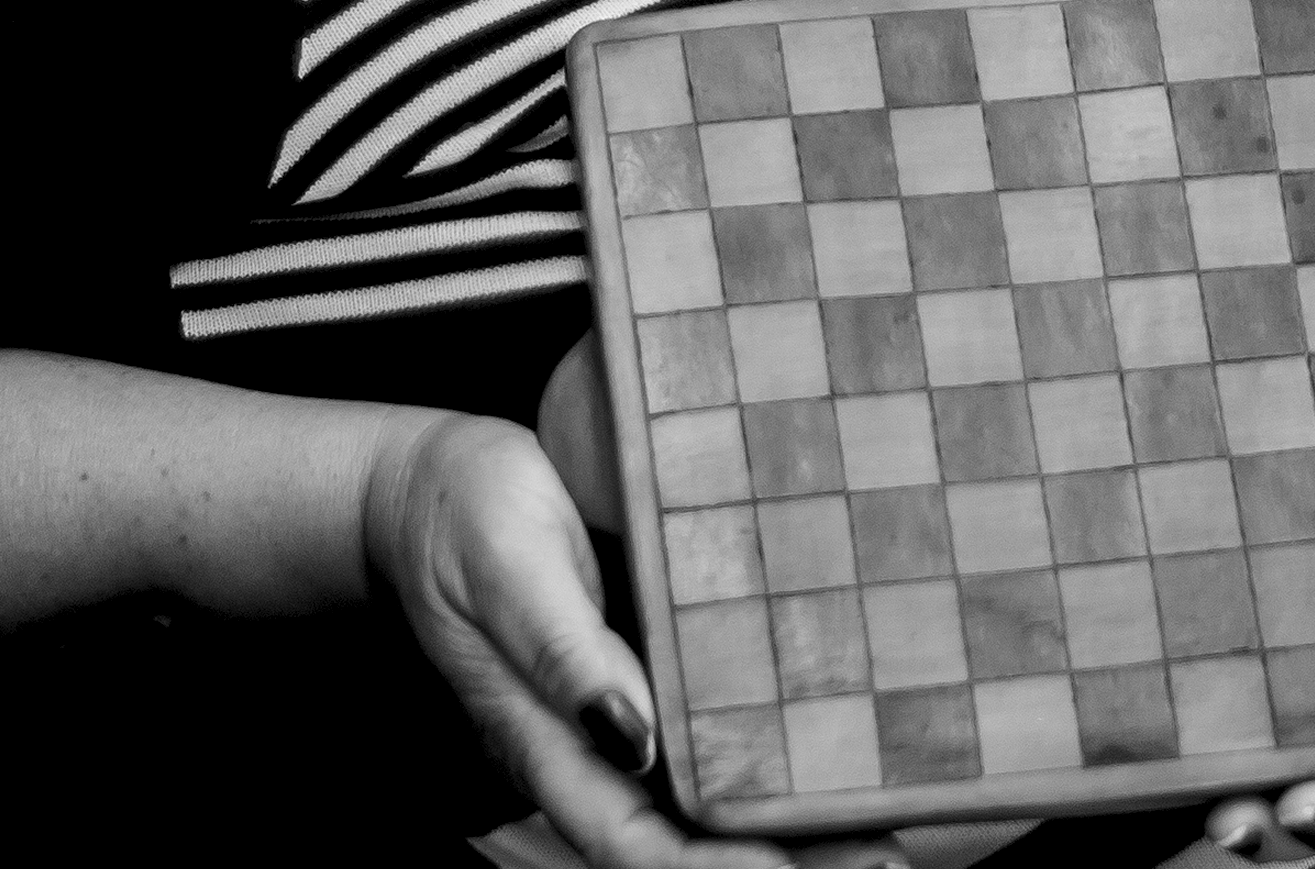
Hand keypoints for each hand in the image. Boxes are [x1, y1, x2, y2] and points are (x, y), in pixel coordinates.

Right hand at [363, 406, 907, 868]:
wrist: (429, 482)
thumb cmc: (456, 516)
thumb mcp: (505, 567)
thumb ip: (562, 650)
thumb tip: (632, 734)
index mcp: (547, 741)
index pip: (637, 841)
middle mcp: (591, 741)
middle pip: (688, 832)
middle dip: (783, 853)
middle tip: (885, 851)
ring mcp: (620, 704)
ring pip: (706, 785)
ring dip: (787, 805)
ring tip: (883, 809)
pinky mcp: (642, 655)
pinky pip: (707, 715)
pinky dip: (766, 734)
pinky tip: (828, 722)